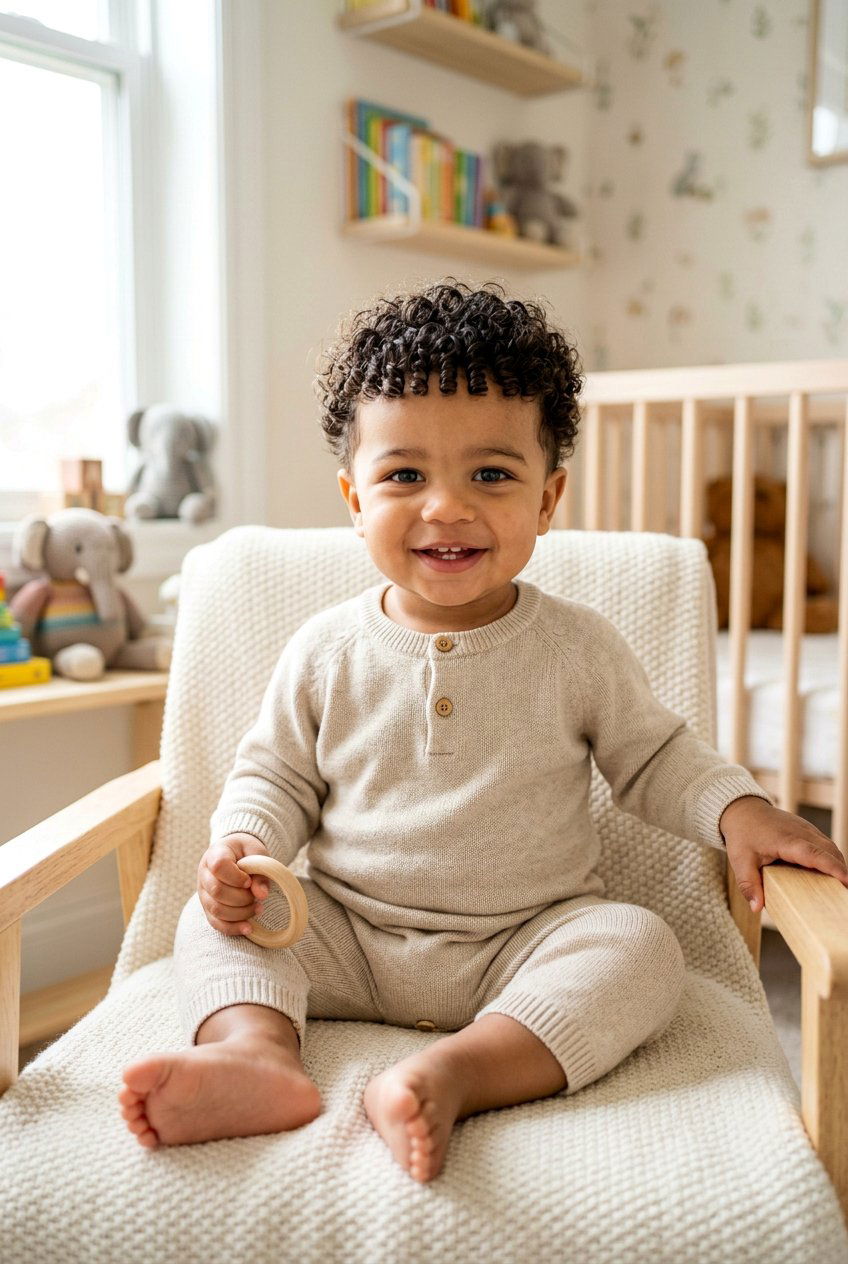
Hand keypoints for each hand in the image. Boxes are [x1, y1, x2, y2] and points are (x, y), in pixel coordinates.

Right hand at [197, 833, 272, 935]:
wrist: (236, 854)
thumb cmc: (247, 852)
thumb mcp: (258, 853)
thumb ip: (260, 871)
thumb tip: (261, 895)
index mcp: (215, 853)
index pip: (219, 866)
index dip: (236, 877)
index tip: (249, 881)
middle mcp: (204, 873)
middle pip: (217, 891)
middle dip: (242, 898)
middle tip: (256, 896)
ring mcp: (203, 892)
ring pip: (216, 909)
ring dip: (240, 913)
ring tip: (258, 908)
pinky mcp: (208, 908)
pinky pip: (215, 923)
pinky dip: (232, 928)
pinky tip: (248, 928)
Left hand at [719, 795, 847, 912]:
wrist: (743, 809)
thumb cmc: (742, 835)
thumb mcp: (740, 861)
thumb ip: (749, 885)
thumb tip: (756, 908)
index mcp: (787, 841)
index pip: (815, 854)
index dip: (833, 868)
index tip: (847, 882)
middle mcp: (802, 832)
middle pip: (830, 852)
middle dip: (841, 872)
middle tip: (844, 896)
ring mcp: (807, 829)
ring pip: (831, 847)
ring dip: (838, 866)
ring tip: (840, 889)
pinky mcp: (808, 830)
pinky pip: (826, 844)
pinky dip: (832, 859)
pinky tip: (830, 876)